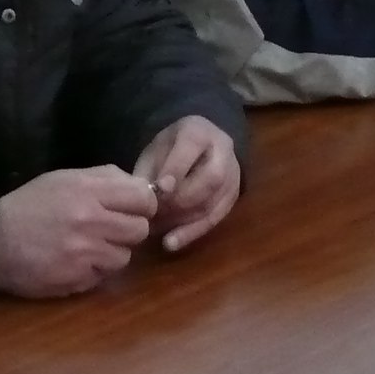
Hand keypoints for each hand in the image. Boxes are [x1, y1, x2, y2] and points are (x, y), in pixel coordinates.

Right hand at [0, 165, 158, 297]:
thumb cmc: (30, 205)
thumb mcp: (66, 178)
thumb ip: (106, 178)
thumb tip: (143, 187)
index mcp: (89, 192)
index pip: (143, 199)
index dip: (143, 204)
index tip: (134, 208)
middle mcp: (91, 222)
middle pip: (140, 230)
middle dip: (129, 230)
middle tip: (112, 229)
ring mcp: (84, 254)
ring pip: (124, 257)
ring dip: (112, 253)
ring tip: (90, 246)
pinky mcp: (75, 280)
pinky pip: (102, 277)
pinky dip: (94, 271)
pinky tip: (75, 262)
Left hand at [132, 115, 240, 253]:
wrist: (199, 147)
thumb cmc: (170, 149)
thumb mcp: (153, 150)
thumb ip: (149, 172)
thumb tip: (141, 201)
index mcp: (199, 131)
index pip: (192, 146)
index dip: (176, 169)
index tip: (159, 190)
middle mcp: (223, 150)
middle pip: (211, 178)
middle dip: (180, 200)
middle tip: (153, 214)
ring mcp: (233, 174)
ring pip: (214, 201)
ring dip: (182, 220)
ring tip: (155, 230)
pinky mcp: (233, 196)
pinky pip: (216, 218)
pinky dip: (192, 232)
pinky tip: (171, 243)